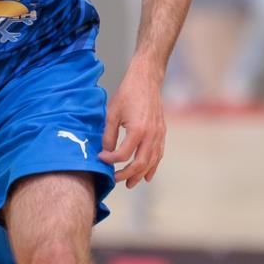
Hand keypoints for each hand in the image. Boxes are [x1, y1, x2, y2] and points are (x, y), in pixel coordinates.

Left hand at [100, 64, 167, 188]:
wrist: (146, 79)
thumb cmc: (128, 93)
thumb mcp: (112, 113)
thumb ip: (108, 135)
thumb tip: (105, 152)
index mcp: (138, 130)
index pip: (123, 155)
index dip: (110, 160)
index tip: (101, 159)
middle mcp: (151, 135)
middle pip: (140, 163)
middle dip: (126, 174)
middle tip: (115, 179)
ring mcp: (159, 134)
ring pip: (151, 162)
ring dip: (140, 174)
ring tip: (130, 183)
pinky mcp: (162, 132)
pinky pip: (159, 154)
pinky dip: (153, 166)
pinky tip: (147, 175)